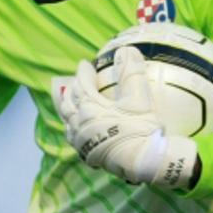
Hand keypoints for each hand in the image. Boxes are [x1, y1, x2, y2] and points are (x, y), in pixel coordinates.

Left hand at [52, 47, 198, 188]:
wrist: (144, 162)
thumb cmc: (142, 129)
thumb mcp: (140, 98)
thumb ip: (131, 72)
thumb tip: (126, 50)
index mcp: (90, 108)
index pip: (82, 85)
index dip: (83, 73)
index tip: (85, 64)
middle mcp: (80, 124)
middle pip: (69, 102)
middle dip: (71, 89)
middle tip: (76, 80)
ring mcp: (81, 141)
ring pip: (68, 121)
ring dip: (68, 108)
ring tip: (69, 103)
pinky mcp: (86, 155)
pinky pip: (73, 138)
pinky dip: (72, 127)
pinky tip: (77, 129)